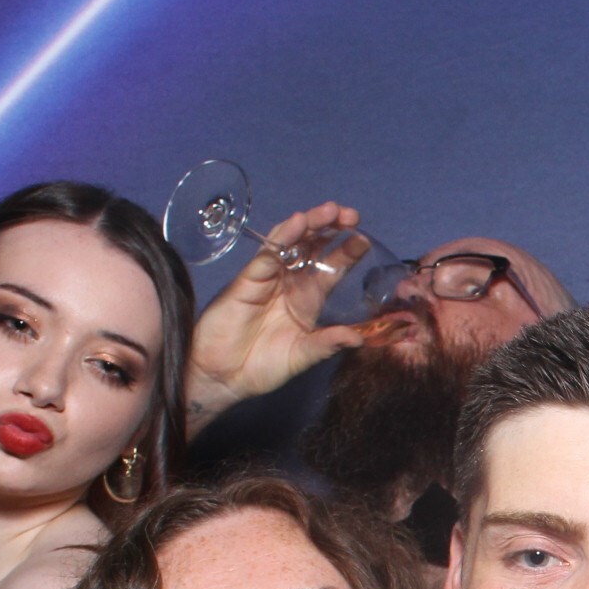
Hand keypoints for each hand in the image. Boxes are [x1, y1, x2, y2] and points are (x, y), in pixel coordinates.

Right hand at [183, 201, 370, 426]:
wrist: (224, 377)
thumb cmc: (262, 366)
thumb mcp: (302, 356)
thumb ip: (328, 344)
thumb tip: (359, 338)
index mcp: (308, 299)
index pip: (331, 268)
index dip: (347, 252)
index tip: (365, 238)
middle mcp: (290, 283)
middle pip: (312, 247)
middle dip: (331, 227)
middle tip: (350, 215)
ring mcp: (269, 279)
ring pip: (290, 243)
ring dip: (309, 225)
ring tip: (329, 211)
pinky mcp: (248, 281)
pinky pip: (267, 256)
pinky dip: (282, 238)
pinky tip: (297, 224)